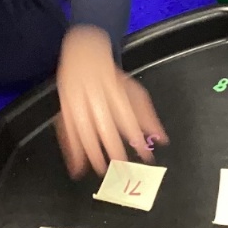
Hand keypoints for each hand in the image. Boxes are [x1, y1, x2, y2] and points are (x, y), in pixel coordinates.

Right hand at [56, 24, 166, 177]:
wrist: (84, 56)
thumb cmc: (113, 78)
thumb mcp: (134, 92)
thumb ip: (147, 116)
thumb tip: (162, 140)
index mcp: (116, 92)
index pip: (128, 118)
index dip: (137, 138)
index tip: (145, 157)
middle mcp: (96, 97)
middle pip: (105, 127)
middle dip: (114, 150)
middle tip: (122, 169)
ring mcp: (78, 103)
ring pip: (85, 131)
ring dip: (93, 153)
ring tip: (102, 171)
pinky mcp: (66, 109)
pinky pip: (68, 132)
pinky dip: (72, 151)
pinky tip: (77, 167)